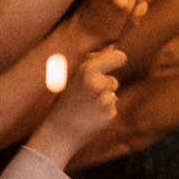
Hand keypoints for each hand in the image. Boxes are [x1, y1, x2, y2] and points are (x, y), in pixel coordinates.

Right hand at [31, 43, 124, 169]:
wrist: (59, 131)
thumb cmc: (64, 103)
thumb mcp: (72, 78)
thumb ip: (91, 64)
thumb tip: (112, 47)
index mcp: (87, 70)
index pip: (118, 56)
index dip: (118, 59)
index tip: (118, 61)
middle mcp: (98, 83)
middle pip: (113, 80)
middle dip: (105, 86)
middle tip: (91, 94)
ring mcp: (105, 99)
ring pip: (113, 94)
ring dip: (103, 99)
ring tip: (86, 107)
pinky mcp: (110, 113)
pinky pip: (112, 107)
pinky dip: (104, 111)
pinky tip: (90, 116)